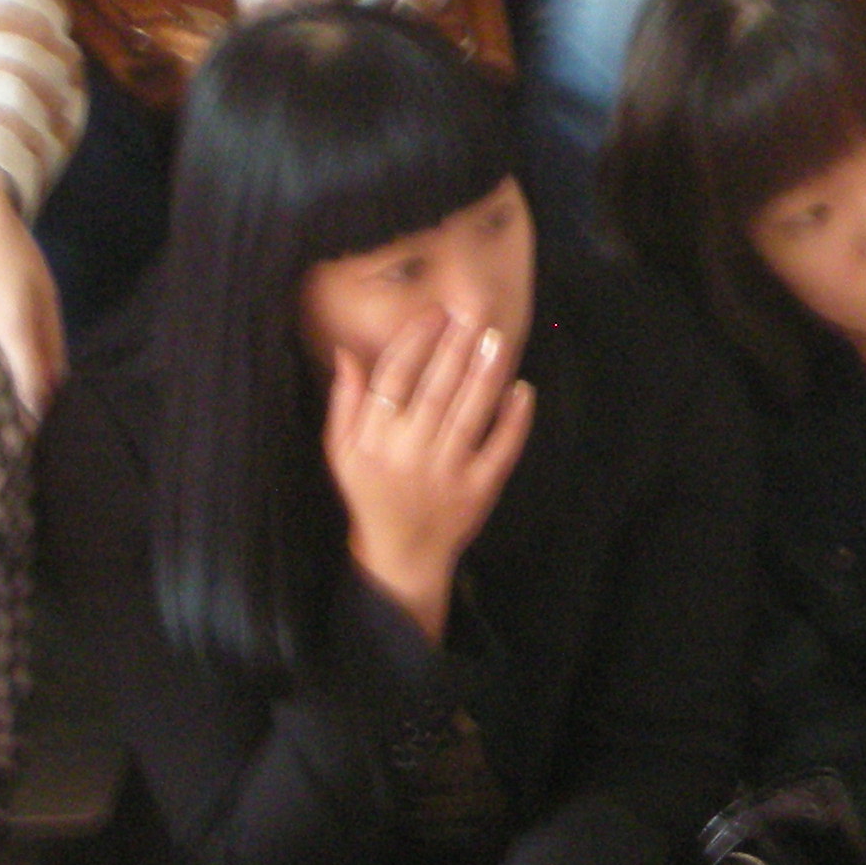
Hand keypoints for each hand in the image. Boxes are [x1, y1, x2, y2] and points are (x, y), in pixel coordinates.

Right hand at [325, 308, 534, 641]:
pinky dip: (513, 420)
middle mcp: (410, 453)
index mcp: (375, 439)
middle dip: (455, 348)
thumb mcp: (343, 450)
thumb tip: (346, 352)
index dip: (414, 342)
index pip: (394, 379)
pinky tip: (522, 389)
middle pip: (435, 390)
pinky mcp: (478, 490)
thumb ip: (345, 401)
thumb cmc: (370, 492)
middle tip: (472, 311)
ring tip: (495, 338)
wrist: (400, 553)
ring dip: (484, 374)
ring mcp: (446, 472)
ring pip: (469, 414)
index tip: (434, 313)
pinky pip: (499, 449)